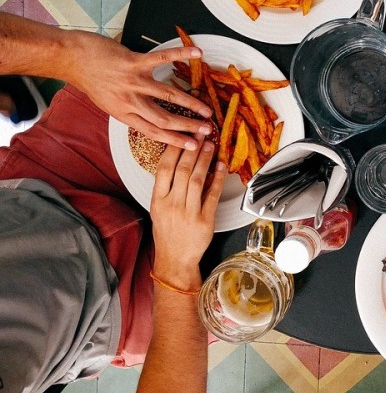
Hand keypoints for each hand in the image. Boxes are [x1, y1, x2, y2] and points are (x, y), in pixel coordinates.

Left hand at [67, 32, 213, 148]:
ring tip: (207, 109)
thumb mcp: (108, 103)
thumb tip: (149, 116)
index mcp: (124, 114)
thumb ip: (129, 110)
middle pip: (165, 119)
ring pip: (168, 95)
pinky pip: (161, 59)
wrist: (71, 59)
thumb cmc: (90, 80)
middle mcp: (130, 101)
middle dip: (189, 126)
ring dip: (190, 103)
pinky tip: (197, 53)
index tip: (193, 146)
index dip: (176, 140)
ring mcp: (133, 81)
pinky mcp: (134, 62)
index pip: (154, 132)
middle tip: (207, 130)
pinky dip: (180, 55)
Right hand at [150, 138, 225, 290]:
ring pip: (198, 180)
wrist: (175, 259)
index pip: (164, 168)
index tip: (182, 135)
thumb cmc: (167, 232)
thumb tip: (178, 161)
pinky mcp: (205, 221)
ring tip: (210, 145)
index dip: (174, 149)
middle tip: (200, 133)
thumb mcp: (158, 209)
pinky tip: (221, 166)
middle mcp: (172, 204)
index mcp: (158, 200)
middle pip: (182, 170)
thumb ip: (166, 187)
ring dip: (205, 160)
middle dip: (192, 149)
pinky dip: (218, 179)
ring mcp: (188, 212)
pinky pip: (213, 195)